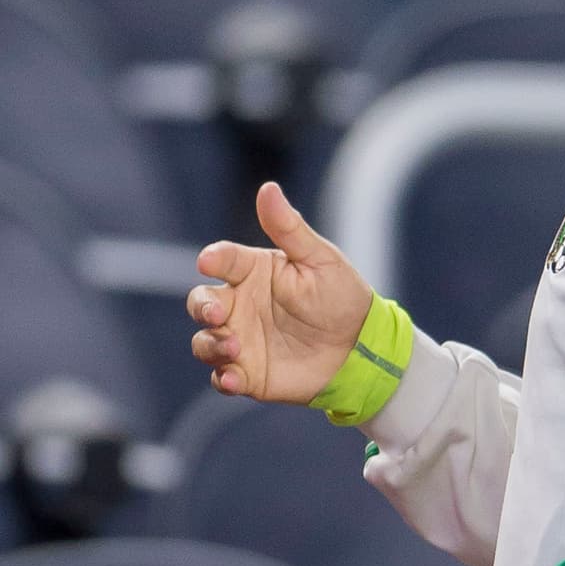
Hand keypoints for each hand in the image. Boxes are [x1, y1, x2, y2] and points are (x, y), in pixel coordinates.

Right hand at [187, 181, 372, 402]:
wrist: (362, 348)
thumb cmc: (341, 296)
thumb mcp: (319, 259)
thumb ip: (289, 228)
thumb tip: (268, 188)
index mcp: (254, 271)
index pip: (223, 260)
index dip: (213, 259)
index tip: (209, 261)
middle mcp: (240, 304)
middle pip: (201, 301)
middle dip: (201, 306)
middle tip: (218, 313)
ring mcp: (241, 339)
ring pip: (204, 341)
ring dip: (210, 344)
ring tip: (232, 347)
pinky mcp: (249, 372)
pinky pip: (222, 376)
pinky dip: (223, 378)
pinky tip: (235, 378)